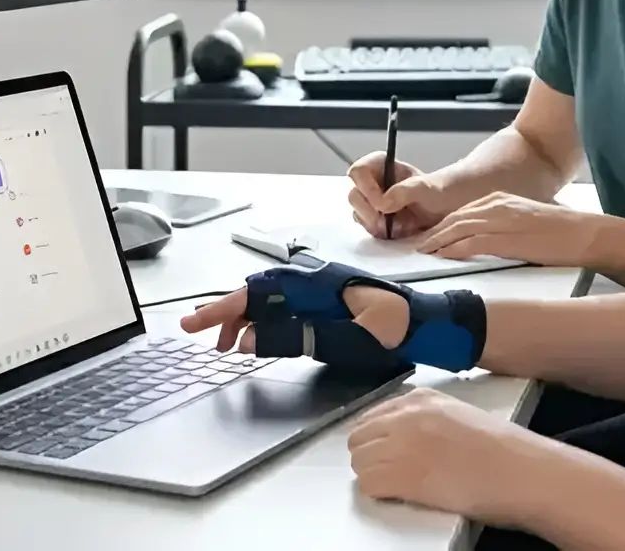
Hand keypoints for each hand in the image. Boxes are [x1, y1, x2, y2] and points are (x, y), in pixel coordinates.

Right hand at [179, 282, 409, 354]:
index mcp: (319, 282)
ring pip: (268, 299)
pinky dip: (263, 321)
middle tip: (202, 337)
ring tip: (224, 345)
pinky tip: (254, 337)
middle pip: (258, 293)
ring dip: (244, 320)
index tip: (197, 322)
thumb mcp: (347, 340)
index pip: (260, 292)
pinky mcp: (323, 300)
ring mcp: (318, 288)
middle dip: (227, 315)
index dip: (225, 308)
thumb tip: (251, 339)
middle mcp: (314, 279)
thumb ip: (298, 339)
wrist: (427, 324)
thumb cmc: (397, 329)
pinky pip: (284, 306)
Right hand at [347, 151, 451, 239]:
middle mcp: (372, 183)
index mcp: (380, 165)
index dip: (366, 187)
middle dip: (368, 211)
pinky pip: (367, 228)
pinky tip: (396, 232)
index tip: (381, 202)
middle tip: (384, 221)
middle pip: (354, 195)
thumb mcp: (426, 188)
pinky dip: (380, 233)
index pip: (358, 171)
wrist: (446, 209)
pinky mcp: (375, 221)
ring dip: (374, 224)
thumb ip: (405, 191)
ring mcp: (372, 203)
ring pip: (358, 214)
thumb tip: (384, 202)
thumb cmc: (437, 191)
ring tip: (396, 226)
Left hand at [348, 387, 555, 525]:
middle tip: (389, 471)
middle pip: (358, 437)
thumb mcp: (458, 414)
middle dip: (368, 455)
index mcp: (420, 398)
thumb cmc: (501, 448)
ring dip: (372, 474)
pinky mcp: (406, 476)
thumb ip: (425, 416)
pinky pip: (369, 484)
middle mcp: (407, 416)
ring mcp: (404, 444)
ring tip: (397, 484)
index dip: (375, 438)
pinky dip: (378, 492)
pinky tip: (399, 494)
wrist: (521, 471)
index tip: (385, 451)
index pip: (371, 415)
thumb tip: (399, 434)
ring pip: (359, 461)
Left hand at [417, 192, 604, 267]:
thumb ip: (501, 229)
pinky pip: (473, 242)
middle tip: (416, 247)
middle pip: (454, 218)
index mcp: (500, 200)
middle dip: (433, 233)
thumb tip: (482, 244)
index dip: (441, 226)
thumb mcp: (524, 224)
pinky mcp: (508, 237)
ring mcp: (502, 219)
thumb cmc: (560, 234)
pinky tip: (442, 256)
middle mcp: (497, 205)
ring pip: (458, 228)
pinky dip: (454, 248)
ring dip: (437, 241)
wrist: (586, 234)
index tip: (427, 238)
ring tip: (422, 253)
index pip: (461, 212)